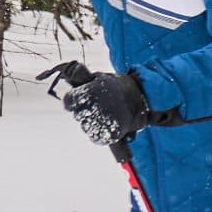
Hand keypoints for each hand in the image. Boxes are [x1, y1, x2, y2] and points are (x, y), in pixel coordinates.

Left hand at [40, 62, 158, 152]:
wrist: (143, 99)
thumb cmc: (118, 87)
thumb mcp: (101, 77)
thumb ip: (83, 78)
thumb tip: (68, 73)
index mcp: (91, 91)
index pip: (69, 101)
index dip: (72, 101)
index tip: (78, 101)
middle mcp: (96, 106)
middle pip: (78, 115)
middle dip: (84, 112)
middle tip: (96, 107)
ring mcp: (104, 121)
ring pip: (86, 127)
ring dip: (91, 123)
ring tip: (103, 116)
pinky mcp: (112, 133)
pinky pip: (97, 138)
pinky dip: (99, 135)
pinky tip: (104, 127)